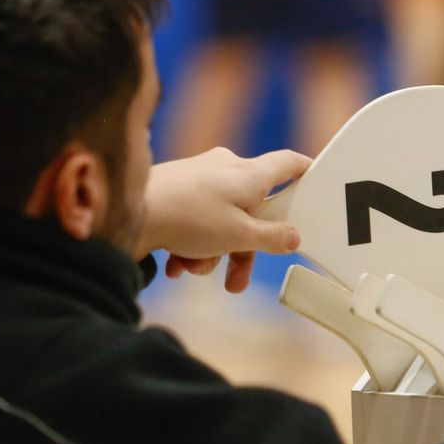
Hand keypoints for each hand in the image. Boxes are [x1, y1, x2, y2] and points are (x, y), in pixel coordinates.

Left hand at [138, 148, 311, 292]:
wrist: (128, 212)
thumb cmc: (188, 217)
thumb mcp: (239, 235)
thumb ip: (272, 237)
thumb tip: (294, 236)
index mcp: (249, 173)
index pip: (289, 163)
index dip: (306, 173)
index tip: (315, 183)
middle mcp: (226, 168)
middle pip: (251, 210)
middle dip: (243, 250)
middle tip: (236, 281)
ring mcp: (199, 177)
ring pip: (220, 220)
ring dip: (210, 252)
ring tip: (192, 267)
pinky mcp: (177, 189)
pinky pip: (195, 220)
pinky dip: (189, 244)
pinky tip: (175, 263)